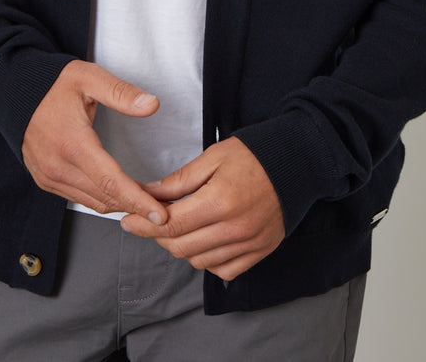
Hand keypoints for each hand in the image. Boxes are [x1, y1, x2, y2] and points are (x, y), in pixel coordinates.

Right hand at [21, 59, 167, 222]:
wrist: (12, 91)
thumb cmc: (52, 83)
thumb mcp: (89, 77)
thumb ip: (121, 93)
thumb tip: (151, 105)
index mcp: (73, 144)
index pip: (112, 182)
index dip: (139, 201)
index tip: (161, 213)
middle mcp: (58, 167)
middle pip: (105, 198)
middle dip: (137, 207)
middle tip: (164, 206)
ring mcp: (49, 176)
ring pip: (92, 202)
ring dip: (120, 205)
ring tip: (146, 202)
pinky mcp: (45, 180)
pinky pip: (78, 198)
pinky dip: (101, 199)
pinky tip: (118, 193)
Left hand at [120, 137, 284, 280]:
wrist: (297, 163)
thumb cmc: (255, 155)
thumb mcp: (213, 157)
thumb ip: (179, 180)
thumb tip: (148, 194)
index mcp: (220, 201)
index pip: (170, 225)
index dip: (143, 225)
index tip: (128, 221)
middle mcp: (234, 229)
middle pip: (180, 247)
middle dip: (159, 235)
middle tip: (152, 220)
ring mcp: (248, 245)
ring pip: (198, 261)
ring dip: (182, 246)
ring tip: (182, 224)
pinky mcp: (258, 253)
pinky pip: (222, 271)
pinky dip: (208, 260)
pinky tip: (206, 238)